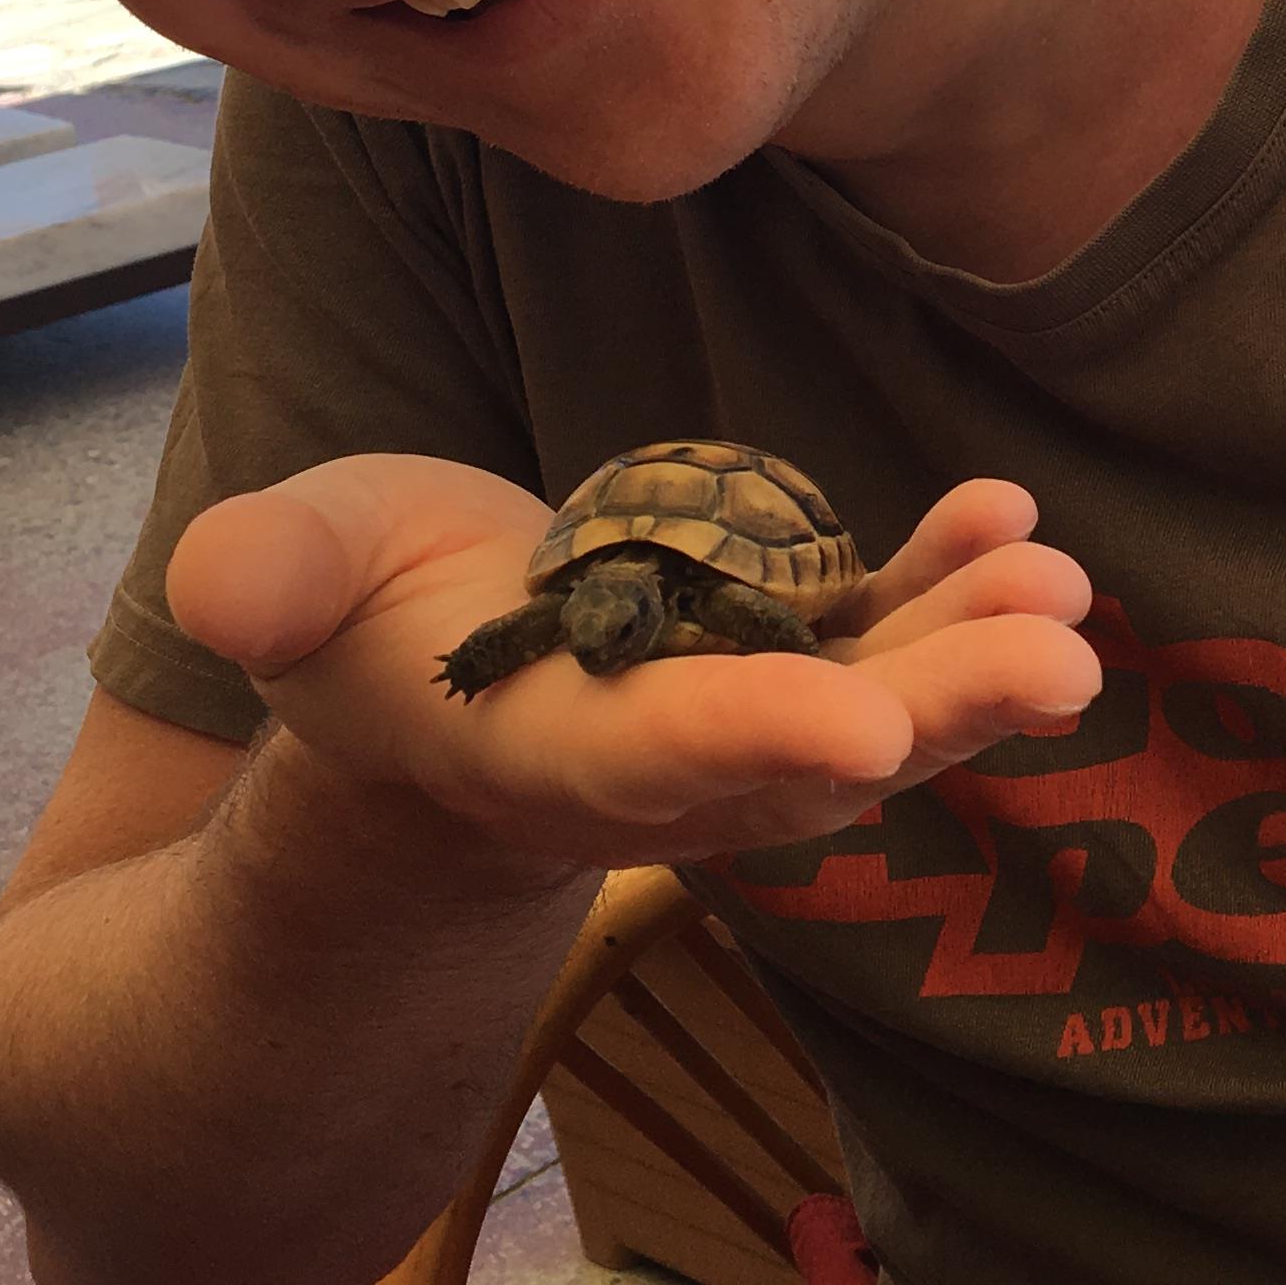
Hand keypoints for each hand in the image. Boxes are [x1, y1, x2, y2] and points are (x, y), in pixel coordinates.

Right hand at [164, 458, 1096, 872]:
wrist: (421, 679)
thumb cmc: (353, 620)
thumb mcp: (289, 582)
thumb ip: (267, 578)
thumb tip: (220, 589)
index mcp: (531, 753)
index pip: (649, 757)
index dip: (752, 737)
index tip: (863, 725)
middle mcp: (659, 764)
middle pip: (809, 752)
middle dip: (937, 712)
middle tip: (1061, 662)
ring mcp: (740, 715)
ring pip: (875, 702)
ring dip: (976, 657)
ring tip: (1065, 590)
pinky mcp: (784, 658)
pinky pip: (879, 633)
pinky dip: (947, 584)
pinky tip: (1013, 520)